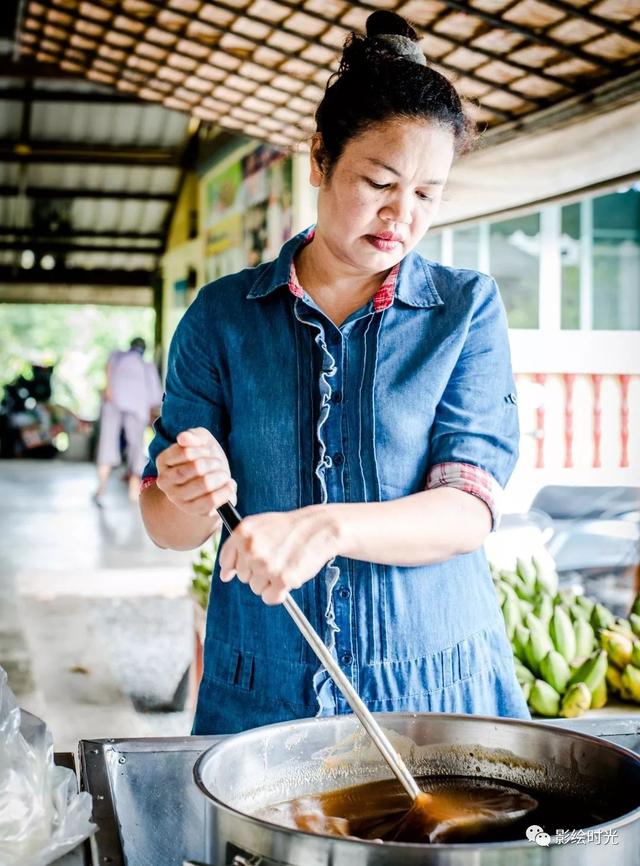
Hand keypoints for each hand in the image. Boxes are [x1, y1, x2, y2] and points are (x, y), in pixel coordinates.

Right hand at [155, 427, 235, 517]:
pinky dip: (226, 490)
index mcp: (163, 461)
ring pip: (205, 483)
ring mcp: (177, 498)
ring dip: (221, 475)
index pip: (186, 452)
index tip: (208, 451)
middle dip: (214, 463)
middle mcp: (165, 482)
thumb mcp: (200, 441)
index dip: (203, 450)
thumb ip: (193, 436)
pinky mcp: (193, 510)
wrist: (210, 483)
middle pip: (197, 468)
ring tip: (223, 475)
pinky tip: (229, 485)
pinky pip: (212, 500)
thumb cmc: (205, 458)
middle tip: (218, 463)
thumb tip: (183, 438)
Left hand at [219, 506, 340, 604]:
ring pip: (256, 588)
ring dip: (269, 582)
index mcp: (242, 533)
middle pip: (242, 577)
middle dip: (257, 571)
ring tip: (284, 564)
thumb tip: (224, 576)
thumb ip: (236, 547)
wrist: (319, 528)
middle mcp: (251, 549)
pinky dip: (278, 593)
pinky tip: (288, 576)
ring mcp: (266, 565)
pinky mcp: (282, 579)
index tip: (251, 563)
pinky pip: (270, 598)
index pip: (227, 561)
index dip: (238, 565)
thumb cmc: (289, 528)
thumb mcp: (258, 526)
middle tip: (276, 557)